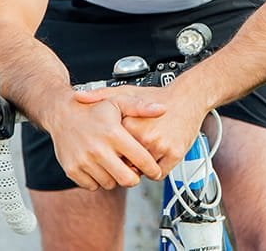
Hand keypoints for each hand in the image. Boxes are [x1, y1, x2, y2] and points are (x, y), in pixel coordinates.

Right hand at [47, 88, 165, 190]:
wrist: (62, 114)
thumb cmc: (93, 109)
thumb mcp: (118, 102)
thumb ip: (140, 108)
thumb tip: (162, 109)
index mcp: (113, 133)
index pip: (140, 159)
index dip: (152, 168)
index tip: (155, 171)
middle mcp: (98, 149)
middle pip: (127, 179)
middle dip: (135, 177)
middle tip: (135, 170)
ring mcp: (84, 161)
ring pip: (110, 184)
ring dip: (116, 178)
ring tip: (115, 163)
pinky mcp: (72, 170)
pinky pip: (92, 186)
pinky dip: (99, 179)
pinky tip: (101, 166)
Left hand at [76, 83, 206, 178]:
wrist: (188, 96)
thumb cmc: (157, 94)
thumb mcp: (127, 92)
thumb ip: (101, 95)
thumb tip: (78, 96)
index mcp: (130, 124)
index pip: (112, 151)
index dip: (114, 150)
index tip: (116, 144)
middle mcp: (145, 137)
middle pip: (126, 163)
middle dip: (126, 161)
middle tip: (132, 150)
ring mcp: (160, 146)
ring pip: (142, 171)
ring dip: (141, 167)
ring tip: (146, 149)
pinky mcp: (175, 154)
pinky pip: (158, 174)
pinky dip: (156, 170)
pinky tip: (157, 155)